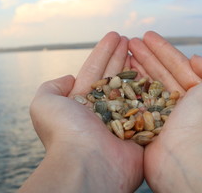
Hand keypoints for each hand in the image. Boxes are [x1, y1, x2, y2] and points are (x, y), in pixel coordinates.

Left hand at [20, 32, 142, 192]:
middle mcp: (102, 110)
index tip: (115, 35)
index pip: (95, 71)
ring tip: (144, 49)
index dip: (104, 52)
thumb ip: (51, 87)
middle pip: (115, 76)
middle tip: (131, 39)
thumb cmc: (66, 133)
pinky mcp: (140, 130)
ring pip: (133, 88)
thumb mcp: (44, 104)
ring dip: (138, 68)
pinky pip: (148, 105)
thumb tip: (69, 79)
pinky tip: (157, 72)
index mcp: (82, 103)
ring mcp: (122, 120)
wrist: (89, 164)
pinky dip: (153, 89)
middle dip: (121, 56)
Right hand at [129, 31, 201, 191]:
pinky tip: (118, 76)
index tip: (146, 36)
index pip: (177, 66)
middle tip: (130, 41)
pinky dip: (127, 89)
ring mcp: (162, 118)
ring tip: (122, 52)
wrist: (190, 158)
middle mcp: (180, 106)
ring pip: (146, 87)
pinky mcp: (145, 128)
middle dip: (145, 56)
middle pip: (159, 74)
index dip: (162, 50)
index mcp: (198, 95)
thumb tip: (194, 59)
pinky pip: (135, 103)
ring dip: (134, 68)